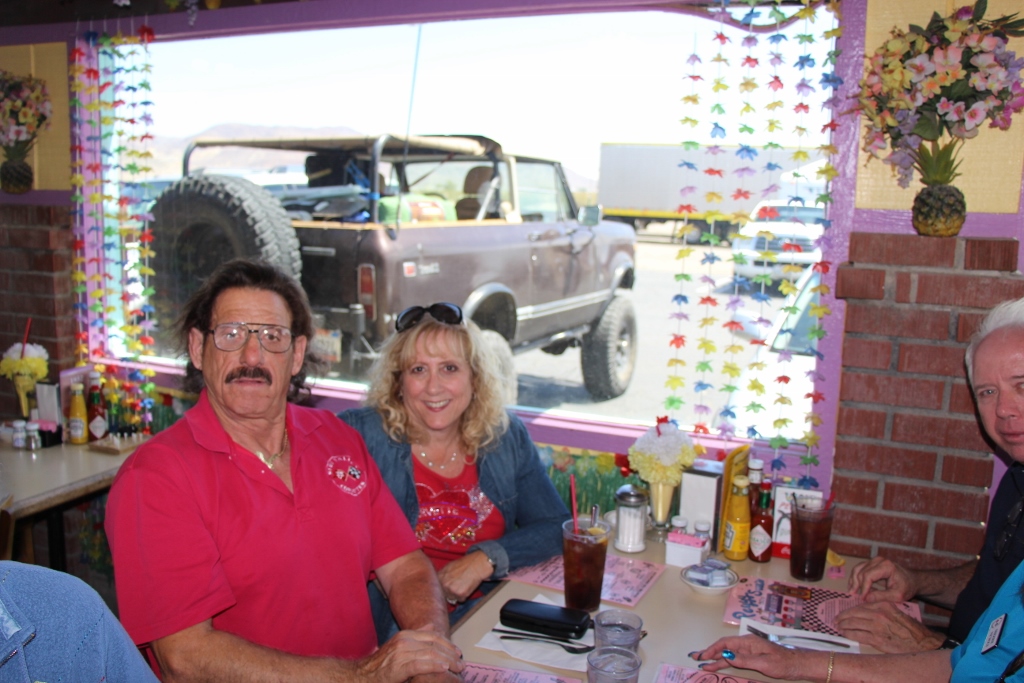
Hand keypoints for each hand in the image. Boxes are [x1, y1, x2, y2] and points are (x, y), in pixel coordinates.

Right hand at [357, 626, 464, 682]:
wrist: (362, 676)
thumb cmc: (382, 665)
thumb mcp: (399, 645)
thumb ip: (416, 637)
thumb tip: (431, 626)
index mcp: (406, 635)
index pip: (433, 636)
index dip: (448, 644)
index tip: (458, 652)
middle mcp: (404, 641)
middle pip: (435, 644)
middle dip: (451, 654)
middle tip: (461, 663)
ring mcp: (401, 653)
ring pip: (431, 654)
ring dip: (448, 661)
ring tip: (457, 667)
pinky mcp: (399, 666)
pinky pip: (421, 664)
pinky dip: (435, 666)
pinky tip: (443, 668)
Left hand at [437, 552, 491, 602]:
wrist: (476, 565)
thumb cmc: (464, 564)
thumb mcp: (449, 566)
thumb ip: (442, 575)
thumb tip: (438, 582)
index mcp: (439, 577)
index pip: (436, 589)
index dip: (442, 589)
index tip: (447, 588)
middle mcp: (443, 584)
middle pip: (444, 595)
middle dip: (450, 593)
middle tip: (457, 586)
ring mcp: (451, 590)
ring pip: (452, 598)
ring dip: (457, 595)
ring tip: (463, 585)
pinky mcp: (460, 594)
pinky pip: (461, 600)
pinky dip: (464, 596)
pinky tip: (467, 587)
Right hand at [689, 635, 806, 679]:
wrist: (798, 665)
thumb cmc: (784, 663)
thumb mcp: (764, 662)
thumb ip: (744, 659)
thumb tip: (726, 656)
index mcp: (749, 642)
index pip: (726, 643)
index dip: (712, 649)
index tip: (702, 656)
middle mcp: (747, 644)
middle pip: (724, 647)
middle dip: (709, 652)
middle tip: (695, 657)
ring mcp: (749, 651)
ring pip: (728, 654)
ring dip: (715, 658)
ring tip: (702, 663)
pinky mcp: (752, 657)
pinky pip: (735, 659)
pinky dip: (725, 661)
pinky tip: (718, 665)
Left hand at [835, 602, 942, 653]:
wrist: (922, 642)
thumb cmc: (909, 629)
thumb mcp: (895, 612)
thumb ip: (880, 610)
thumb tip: (864, 611)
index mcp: (883, 605)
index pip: (860, 606)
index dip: (849, 610)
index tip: (843, 613)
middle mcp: (879, 614)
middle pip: (854, 614)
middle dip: (843, 617)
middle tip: (836, 620)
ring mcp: (877, 627)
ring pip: (853, 624)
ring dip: (843, 625)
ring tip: (838, 627)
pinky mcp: (877, 639)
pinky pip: (857, 635)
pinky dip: (849, 634)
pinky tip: (845, 634)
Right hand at [848, 556, 916, 601]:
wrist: (912, 580)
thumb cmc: (907, 587)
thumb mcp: (897, 595)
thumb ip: (882, 596)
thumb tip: (866, 598)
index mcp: (886, 566)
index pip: (868, 576)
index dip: (863, 588)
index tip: (862, 598)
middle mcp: (878, 561)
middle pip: (861, 572)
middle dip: (857, 585)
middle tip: (854, 597)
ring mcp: (874, 561)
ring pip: (857, 569)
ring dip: (853, 581)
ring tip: (851, 593)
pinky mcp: (871, 564)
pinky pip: (859, 569)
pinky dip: (855, 578)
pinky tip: (854, 588)